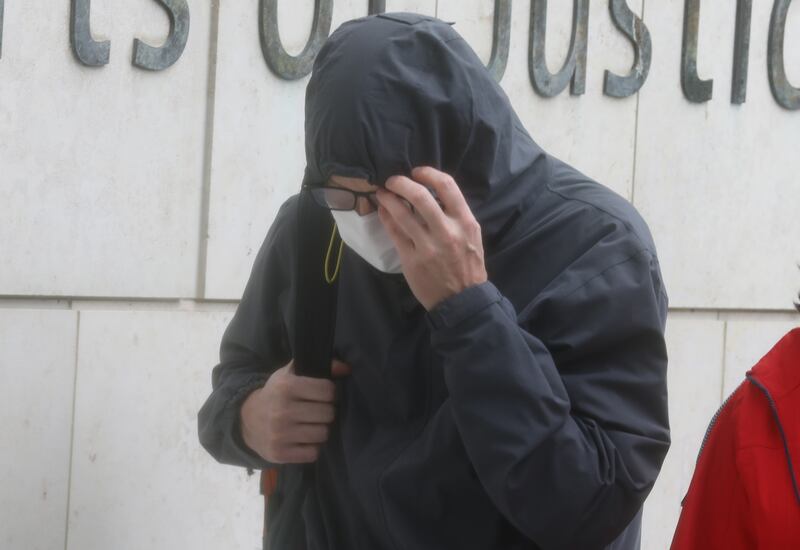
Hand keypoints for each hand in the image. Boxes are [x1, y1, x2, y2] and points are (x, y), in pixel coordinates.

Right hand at [239, 359, 351, 462]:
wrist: (247, 420)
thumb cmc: (276, 394)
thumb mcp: (291, 374)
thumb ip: (321, 366)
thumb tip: (346, 368)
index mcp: (286, 387)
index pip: (328, 390)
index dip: (329, 392)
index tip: (322, 395)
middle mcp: (282, 410)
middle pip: (327, 413)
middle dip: (326, 412)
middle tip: (317, 411)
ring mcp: (279, 434)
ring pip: (323, 434)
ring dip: (320, 430)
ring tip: (310, 424)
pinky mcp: (279, 453)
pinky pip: (313, 453)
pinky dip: (312, 447)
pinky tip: (303, 439)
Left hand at [376, 166, 487, 309]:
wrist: (462, 300)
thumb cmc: (468, 266)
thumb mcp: (472, 236)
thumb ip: (456, 215)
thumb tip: (432, 192)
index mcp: (465, 222)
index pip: (447, 186)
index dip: (428, 173)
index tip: (417, 172)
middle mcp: (447, 231)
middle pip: (419, 196)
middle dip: (401, 182)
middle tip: (393, 180)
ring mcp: (427, 246)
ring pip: (401, 213)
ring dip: (388, 198)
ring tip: (382, 193)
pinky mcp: (411, 259)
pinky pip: (394, 232)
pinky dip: (386, 217)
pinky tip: (383, 211)